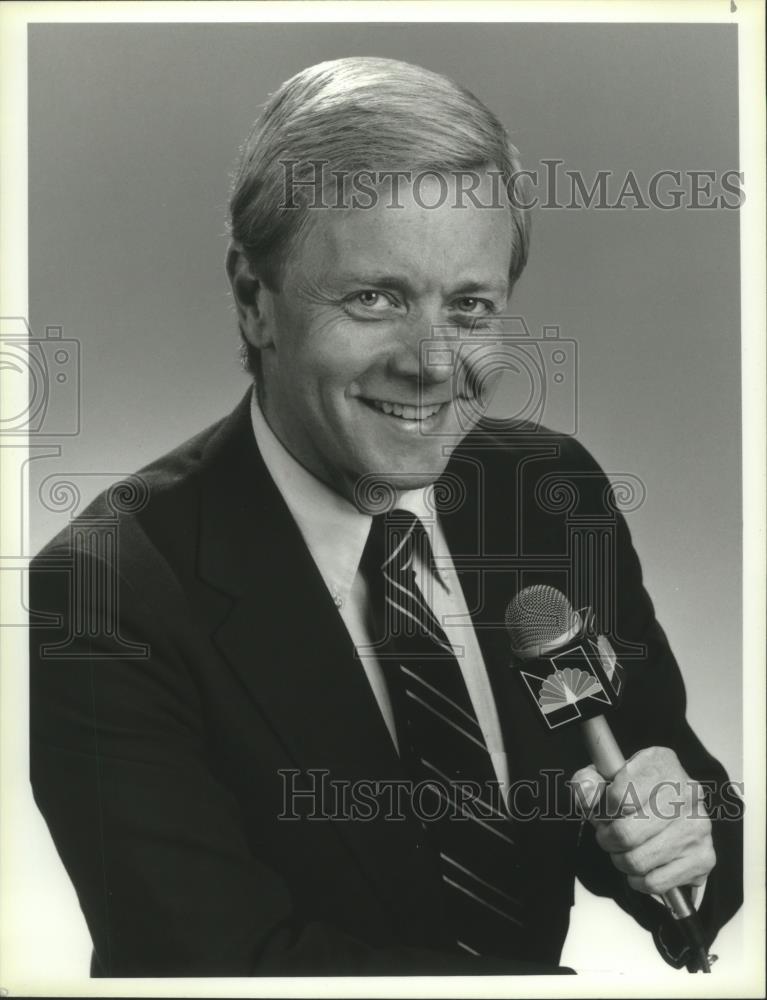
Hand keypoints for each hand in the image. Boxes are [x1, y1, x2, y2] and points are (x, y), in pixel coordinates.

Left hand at [570, 747, 714, 896]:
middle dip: (607, 840)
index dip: (603, 811)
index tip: (604, 812)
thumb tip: (587, 795)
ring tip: (624, 849)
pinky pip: (656, 882)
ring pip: (638, 861)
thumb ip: (587, 782)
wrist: (672, 809)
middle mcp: (686, 792)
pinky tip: (642, 865)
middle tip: (608, 836)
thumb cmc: (633, 791)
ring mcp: (698, 826)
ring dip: (621, 861)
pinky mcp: (704, 857)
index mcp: (661, 763)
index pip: (619, 797)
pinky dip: (640, 881)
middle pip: (626, 834)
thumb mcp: (604, 777)